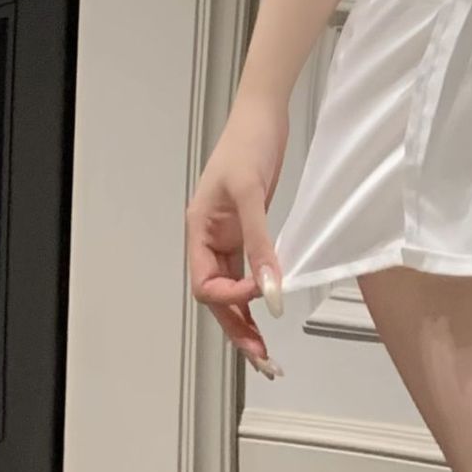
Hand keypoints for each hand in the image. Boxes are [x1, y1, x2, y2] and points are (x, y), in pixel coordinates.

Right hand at [185, 96, 289, 379]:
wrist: (264, 112)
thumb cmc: (249, 142)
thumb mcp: (252, 192)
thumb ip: (260, 243)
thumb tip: (269, 290)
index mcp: (198, 231)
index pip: (206, 285)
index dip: (232, 300)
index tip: (262, 298)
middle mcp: (209, 238)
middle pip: (217, 296)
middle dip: (237, 329)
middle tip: (262, 360)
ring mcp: (229, 235)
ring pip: (233, 288)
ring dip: (248, 318)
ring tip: (267, 351)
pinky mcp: (249, 228)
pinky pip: (249, 269)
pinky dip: (259, 289)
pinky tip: (272, 304)